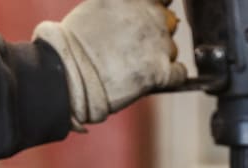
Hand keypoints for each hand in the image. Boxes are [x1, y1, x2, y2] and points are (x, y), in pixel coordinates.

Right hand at [34, 0, 186, 125]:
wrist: (68, 74)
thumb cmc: (75, 44)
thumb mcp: (100, 5)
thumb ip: (124, 5)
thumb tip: (134, 12)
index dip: (157, 6)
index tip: (148, 18)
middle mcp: (149, 13)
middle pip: (168, 21)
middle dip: (156, 33)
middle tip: (135, 50)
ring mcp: (157, 43)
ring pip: (171, 49)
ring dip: (159, 57)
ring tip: (135, 67)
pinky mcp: (160, 71)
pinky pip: (179, 73)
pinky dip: (171, 77)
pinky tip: (154, 80)